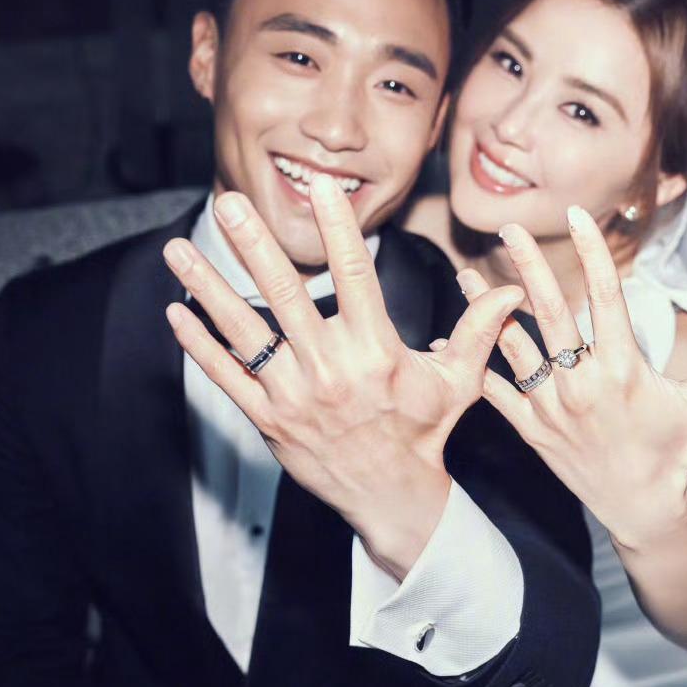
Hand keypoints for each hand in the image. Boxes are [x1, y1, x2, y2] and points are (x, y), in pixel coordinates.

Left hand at [163, 177, 522, 576]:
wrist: (391, 497)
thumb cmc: (423, 433)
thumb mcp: (456, 381)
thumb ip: (477, 331)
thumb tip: (509, 291)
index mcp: (376, 352)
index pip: (355, 277)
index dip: (338, 229)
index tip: (322, 189)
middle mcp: (331, 369)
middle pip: (286, 296)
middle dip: (255, 245)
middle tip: (230, 201)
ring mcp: (295, 395)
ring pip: (244, 332)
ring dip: (209, 287)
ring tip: (179, 249)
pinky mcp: (268, 419)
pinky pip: (227, 377)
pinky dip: (199, 345)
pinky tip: (177, 312)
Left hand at [455, 206, 686, 550]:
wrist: (640, 511)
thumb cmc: (674, 451)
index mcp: (624, 368)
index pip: (605, 296)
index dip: (591, 251)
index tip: (578, 216)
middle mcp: (583, 383)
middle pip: (548, 312)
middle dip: (527, 265)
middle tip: (508, 228)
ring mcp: (552, 408)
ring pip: (512, 347)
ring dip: (488, 309)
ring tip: (466, 275)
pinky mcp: (532, 430)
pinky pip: (497, 391)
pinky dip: (477, 365)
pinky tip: (457, 339)